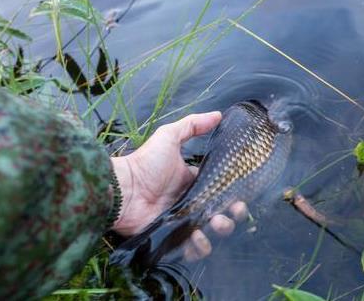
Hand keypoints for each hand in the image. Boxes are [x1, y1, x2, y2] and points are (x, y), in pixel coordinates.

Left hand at [110, 112, 247, 260]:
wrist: (122, 189)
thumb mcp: (168, 137)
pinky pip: (193, 249)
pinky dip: (201, 247)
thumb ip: (192, 125)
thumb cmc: (144, 163)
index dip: (233, 193)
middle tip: (233, 210)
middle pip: (221, 213)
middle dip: (233, 214)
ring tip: (216, 222)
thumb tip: (219, 115)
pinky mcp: (173, 239)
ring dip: (221, 229)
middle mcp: (190, 203)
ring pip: (211, 232)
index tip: (241, 194)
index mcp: (192, 182)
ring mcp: (183, 223)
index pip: (220, 190)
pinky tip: (199, 236)